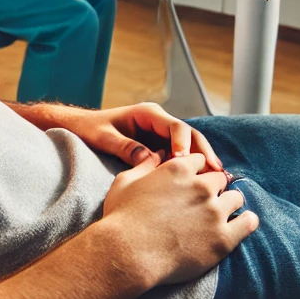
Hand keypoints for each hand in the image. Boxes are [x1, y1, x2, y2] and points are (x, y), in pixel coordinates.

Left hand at [25, 101, 222, 172]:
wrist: (81, 128)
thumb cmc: (89, 129)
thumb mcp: (104, 137)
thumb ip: (125, 146)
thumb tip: (148, 159)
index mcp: (147, 113)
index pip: (175, 126)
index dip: (183, 144)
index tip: (185, 163)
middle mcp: (158, 121)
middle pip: (190, 135)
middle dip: (204, 153)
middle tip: (216, 174)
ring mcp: (161, 134)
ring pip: (190, 146)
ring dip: (203, 162)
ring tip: (218, 181)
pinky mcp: (161, 147)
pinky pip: (181, 156)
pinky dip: (192, 168)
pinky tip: (204, 184)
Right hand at [101, 154, 256, 285]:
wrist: (128, 253)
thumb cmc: (121, 217)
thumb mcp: (125, 181)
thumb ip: (144, 165)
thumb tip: (156, 153)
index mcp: (178, 168)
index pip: (199, 160)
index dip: (195, 171)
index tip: (190, 183)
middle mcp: (201, 186)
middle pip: (219, 179)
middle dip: (212, 187)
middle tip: (202, 202)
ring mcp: (214, 212)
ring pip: (236, 198)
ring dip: (228, 204)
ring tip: (219, 216)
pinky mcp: (223, 238)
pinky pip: (248, 223)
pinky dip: (246, 222)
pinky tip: (239, 226)